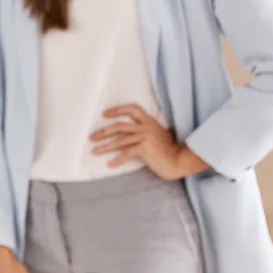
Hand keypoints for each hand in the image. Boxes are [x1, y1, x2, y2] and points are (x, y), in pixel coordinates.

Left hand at [91, 104, 209, 180]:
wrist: (180, 161)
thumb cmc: (170, 150)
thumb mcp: (160, 134)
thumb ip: (147, 130)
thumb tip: (131, 133)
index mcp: (149, 122)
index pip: (132, 108)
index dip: (117, 110)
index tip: (105, 114)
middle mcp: (146, 127)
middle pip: (119, 126)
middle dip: (103, 131)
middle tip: (92, 137)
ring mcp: (145, 137)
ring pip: (119, 140)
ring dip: (104, 146)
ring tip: (94, 151)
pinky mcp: (145, 149)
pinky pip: (126, 153)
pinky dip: (117, 159)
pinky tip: (110, 164)